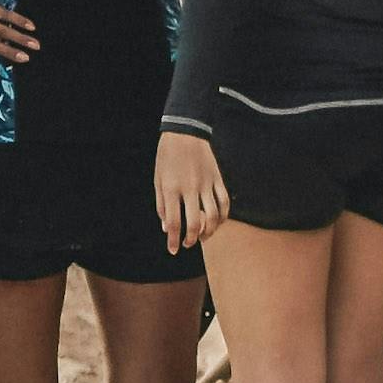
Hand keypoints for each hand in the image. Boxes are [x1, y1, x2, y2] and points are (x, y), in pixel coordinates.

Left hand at [155, 132, 227, 252]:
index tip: (173, 250)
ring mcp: (206, 184)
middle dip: (191, 239)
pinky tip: (217, 222)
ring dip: (209, 231)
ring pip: (213, 216)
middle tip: (188, 244)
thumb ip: (162, 204)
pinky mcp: (218, 179)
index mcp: (171, 189)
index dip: (173, 239)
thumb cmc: (167, 157)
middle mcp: (190, 188)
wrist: (186, 133)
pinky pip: (224, 203)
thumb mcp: (158, 179)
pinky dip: (223, 217)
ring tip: (203, 236)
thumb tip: (166, 228)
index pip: (173, 222)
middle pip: (195, 223)